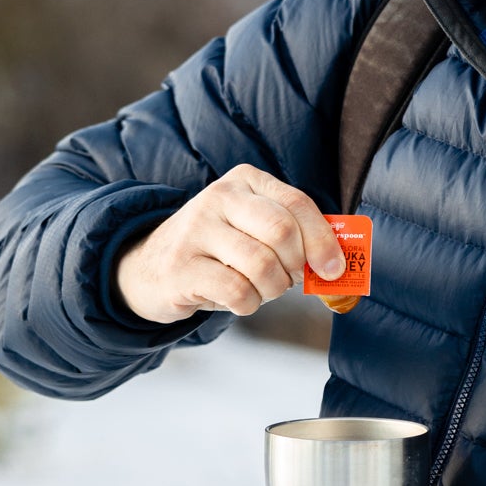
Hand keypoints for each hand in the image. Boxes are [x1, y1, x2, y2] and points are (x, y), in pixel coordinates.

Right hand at [115, 165, 344, 323]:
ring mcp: (196, 230)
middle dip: (295, 266)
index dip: (323, 240)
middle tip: (288, 279)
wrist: (149, 265)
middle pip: (282, 233)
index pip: (297, 204)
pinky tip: (235, 298)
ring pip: (262, 266)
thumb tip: (336, 265)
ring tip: (259, 288)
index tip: (333, 268)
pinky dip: (247, 304)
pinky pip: (238, 292)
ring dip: (272, 290)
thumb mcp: (253, 228)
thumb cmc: (217, 250)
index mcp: (245, 181)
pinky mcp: (181, 266)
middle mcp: (219, 197)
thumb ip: (294, 236)